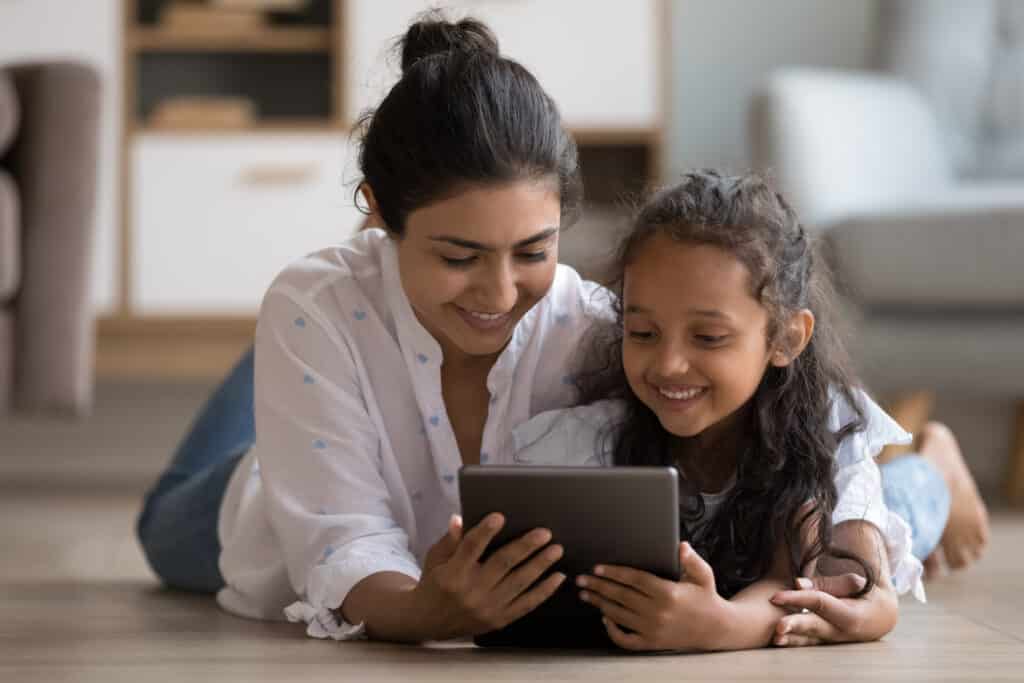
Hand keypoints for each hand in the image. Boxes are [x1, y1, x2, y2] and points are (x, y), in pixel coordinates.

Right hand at [412, 513, 565, 640]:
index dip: (485, 532)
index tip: (499, 516)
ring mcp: (487, 608)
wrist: (429, 622)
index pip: (470, 548)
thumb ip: (450, 539)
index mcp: (453, 573)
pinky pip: (526, 604)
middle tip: (544, 533)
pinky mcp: (498, 619)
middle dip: (526, 547)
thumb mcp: (435, 559)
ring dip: (540, 565)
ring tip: (556, 550)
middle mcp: (471, 591)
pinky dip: (544, 591)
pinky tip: (557, 577)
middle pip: (503, 564)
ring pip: (519, 583)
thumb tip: (460, 518)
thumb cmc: (434, 583)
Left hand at [576, 541, 726, 650]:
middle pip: (621, 596)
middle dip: (598, 586)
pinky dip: (612, 630)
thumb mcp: (703, 574)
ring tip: (585, 593)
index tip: (597, 567)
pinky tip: (604, 618)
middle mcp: (658, 612)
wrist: (716, 628)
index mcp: (668, 593)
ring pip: (619, 615)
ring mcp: (653, 630)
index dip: (614, 572)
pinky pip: (626, 640)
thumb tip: (680, 546)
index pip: (634, 579)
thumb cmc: (706, 596)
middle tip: (581, 579)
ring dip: (599, 604)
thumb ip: (691, 559)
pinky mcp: (652, 643)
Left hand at [770, 573, 898, 646]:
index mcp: (851, 615)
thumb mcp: (855, 584)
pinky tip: (777, 640)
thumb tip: (798, 583)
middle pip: (813, 626)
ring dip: (790, 639)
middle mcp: (840, 631)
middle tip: (778, 626)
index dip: (797, 598)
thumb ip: (827, 584)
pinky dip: (792, 642)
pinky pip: (806, 643)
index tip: (775, 596)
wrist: (883, 618)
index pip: (820, 603)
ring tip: (775, 638)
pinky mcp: (824, 642)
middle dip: (795, 626)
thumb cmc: (868, 594)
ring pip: (808, 640)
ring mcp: (831, 640)